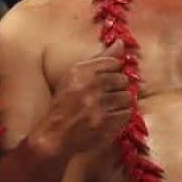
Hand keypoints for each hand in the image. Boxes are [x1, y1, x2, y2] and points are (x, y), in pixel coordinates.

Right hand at [42, 39, 131, 154]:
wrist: (54, 138)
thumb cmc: (65, 105)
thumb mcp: (75, 77)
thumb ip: (100, 59)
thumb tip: (121, 42)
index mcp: (80, 72)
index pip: (113, 62)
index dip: (111, 72)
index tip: (104, 81)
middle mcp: (90, 87)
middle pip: (122, 80)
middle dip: (116, 89)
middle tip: (103, 98)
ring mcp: (99, 106)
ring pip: (127, 97)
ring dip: (119, 104)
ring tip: (105, 109)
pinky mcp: (107, 123)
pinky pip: (127, 113)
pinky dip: (120, 117)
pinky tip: (107, 120)